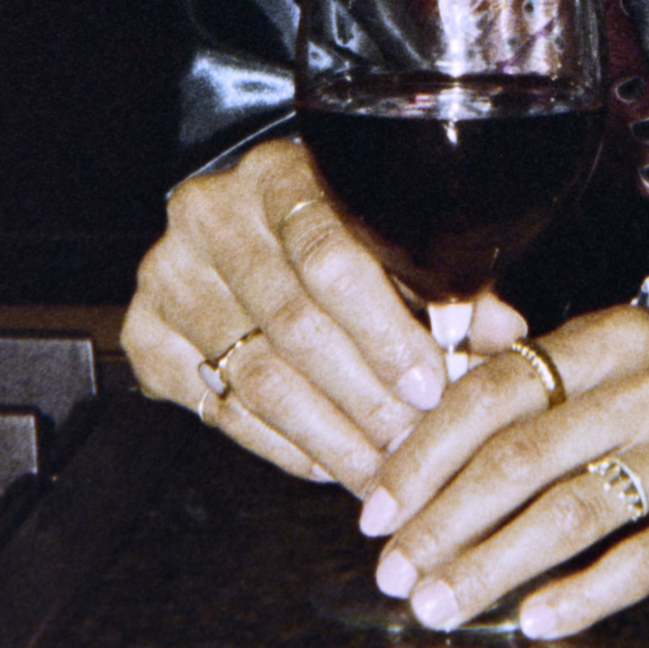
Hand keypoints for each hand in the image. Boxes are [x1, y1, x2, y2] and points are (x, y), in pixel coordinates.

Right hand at [127, 138, 530, 494]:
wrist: (245, 233)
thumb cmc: (338, 235)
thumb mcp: (393, 239)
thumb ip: (447, 283)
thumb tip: (504, 334)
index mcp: (278, 175)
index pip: (329, 253)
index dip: (383, 327)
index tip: (430, 382)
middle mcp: (210, 217)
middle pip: (293, 324)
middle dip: (365, 396)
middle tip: (415, 445)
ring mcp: (168, 276)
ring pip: (257, 377)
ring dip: (330, 435)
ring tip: (384, 472)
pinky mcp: (144, 335)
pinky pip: (220, 409)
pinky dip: (283, 447)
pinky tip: (330, 465)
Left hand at [355, 306, 648, 638]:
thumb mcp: (642, 357)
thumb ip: (553, 384)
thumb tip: (437, 435)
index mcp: (617, 337)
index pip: (494, 390)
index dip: (424, 452)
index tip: (375, 504)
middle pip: (519, 458)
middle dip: (441, 522)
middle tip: (393, 572)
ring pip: (568, 515)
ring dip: (490, 567)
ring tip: (441, 605)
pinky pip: (640, 563)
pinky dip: (579, 597)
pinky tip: (533, 620)